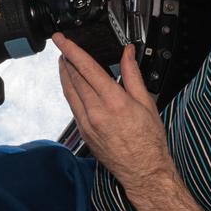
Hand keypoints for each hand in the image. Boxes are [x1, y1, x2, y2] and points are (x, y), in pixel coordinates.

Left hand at [53, 33, 174, 193]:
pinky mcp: (83, 132)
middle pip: (74, 78)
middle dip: (66, 59)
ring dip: (64, 74)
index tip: (61, 39)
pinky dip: (69, 91)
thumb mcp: (146, 102)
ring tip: (64, 61)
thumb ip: (133, 74)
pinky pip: (72, 106)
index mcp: (114, 102)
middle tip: (63, 46)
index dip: (71, 50)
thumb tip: (128, 53)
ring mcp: (86, 123)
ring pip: (69, 92)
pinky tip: (72, 85)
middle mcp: (96, 112)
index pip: (86, 68)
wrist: (143, 171)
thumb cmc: (149, 141)